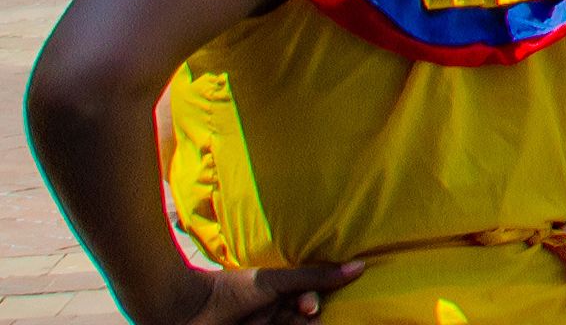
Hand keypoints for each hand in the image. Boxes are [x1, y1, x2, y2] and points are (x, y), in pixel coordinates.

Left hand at [159, 267, 361, 324]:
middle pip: (300, 323)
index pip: (309, 305)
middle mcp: (271, 316)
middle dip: (298, 321)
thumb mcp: (275, 281)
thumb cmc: (229, 289)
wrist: (184, 309)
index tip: (308, 308)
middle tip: (293, 314)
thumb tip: (360, 266)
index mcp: (280, 297)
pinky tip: (257, 324)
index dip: (311, 306)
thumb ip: (315, 276)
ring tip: (261, 321)